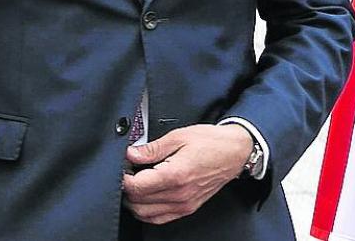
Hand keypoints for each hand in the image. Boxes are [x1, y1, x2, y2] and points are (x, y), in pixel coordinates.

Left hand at [121, 123, 253, 224]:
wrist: (235, 152)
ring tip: (134, 183)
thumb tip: (130, 154)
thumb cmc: (210, 142)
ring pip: (146, 215)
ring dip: (134, 202)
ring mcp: (185, 204)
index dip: (121, 178)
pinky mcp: (188, 208)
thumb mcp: (178, 136)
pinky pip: (160, 218)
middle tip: (125, 173)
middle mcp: (180, 195)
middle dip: (125, 190)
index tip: (119, 168)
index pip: (136, 187)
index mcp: (176, 175)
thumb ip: (151, 149)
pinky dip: (147, 211)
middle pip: (138, 204)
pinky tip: (145, 196)